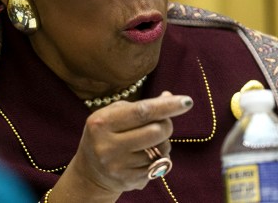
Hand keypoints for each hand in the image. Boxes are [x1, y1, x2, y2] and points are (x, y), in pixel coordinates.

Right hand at [53, 91, 193, 200]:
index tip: (187, 102)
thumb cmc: (106, 134)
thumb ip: (141, 106)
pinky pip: (159, 167)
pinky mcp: (129, 181)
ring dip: (163, 144)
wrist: (90, 171)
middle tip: (162, 123)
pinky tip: (146, 156)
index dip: (166, 106)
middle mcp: (107, 146)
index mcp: (101, 123)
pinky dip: (159, 159)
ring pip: (160, 151)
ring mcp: (118, 167)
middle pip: (155, 132)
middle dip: (166, 125)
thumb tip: (169, 97)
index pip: (141, 112)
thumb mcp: (115, 114)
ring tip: (150, 142)